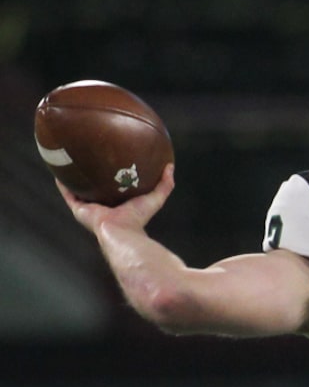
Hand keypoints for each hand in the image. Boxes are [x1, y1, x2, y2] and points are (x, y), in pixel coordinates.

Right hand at [56, 163, 175, 234]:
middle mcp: (102, 206)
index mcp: (118, 204)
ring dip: (75, 177)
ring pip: (79, 189)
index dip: (113, 176)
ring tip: (70, 159)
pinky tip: (59, 171)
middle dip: (93, 175)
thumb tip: (171, 167)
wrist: (121, 231)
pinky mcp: (79, 209)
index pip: (115, 188)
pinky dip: (63, 183)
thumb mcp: (155, 197)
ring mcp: (89, 208)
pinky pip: (68, 194)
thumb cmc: (138, 218)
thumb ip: (165, 184)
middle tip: (90, 155)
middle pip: (96, 188)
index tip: (113, 161)